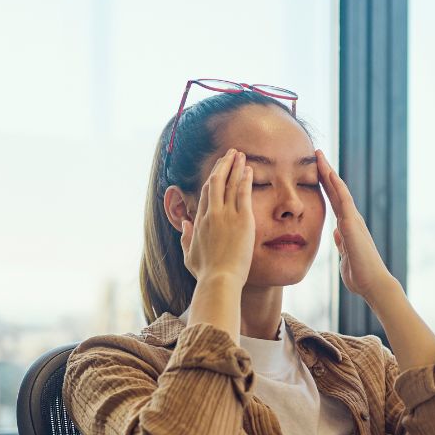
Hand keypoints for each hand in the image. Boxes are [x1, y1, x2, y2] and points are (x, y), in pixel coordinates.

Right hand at [180, 149, 254, 287]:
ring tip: (241, 155)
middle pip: (215, 182)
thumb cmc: (206, 273)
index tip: (218, 170)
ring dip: (235, 166)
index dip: (212, 179)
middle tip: (230, 154)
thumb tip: (185, 224)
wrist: (220, 280)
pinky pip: (243, 193)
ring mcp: (226, 215)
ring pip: (229, 183)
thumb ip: (186, 238)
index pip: (205, 194)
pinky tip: (249, 169)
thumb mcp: (190, 256)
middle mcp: (211, 214)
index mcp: (199, 222)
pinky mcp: (242, 219)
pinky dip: (245, 179)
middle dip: (223, 165)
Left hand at [315, 150, 397, 300]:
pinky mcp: (353, 225)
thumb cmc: (360, 276)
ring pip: (340, 191)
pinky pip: (344, 202)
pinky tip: (329, 174)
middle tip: (316, 155)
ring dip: (329, 173)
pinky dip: (337, 187)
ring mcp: (353, 221)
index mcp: (347, 227)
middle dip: (325, 173)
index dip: (324, 186)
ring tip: (319, 156)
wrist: (373, 285)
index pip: (333, 201)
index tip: (315, 172)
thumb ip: (342, 244)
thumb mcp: (345, 256)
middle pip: (336, 191)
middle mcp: (351, 220)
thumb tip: (336, 233)